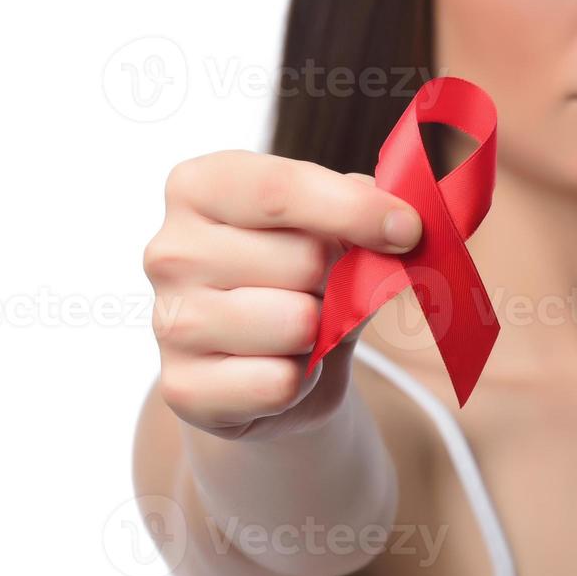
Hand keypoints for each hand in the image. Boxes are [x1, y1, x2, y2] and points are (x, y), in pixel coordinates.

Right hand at [142, 150, 421, 440]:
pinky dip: (298, 382)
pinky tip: (278, 370)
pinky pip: (278, 384)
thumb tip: (402, 221)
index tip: (408, 228)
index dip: (354, 209)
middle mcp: (169, 250)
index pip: (280, 190)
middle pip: (301, 259)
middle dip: (336, 279)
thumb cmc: (303, 279)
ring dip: (319, 334)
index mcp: (198, 186)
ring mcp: (168, 321)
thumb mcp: (334, 227)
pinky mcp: (181, 389)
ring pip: (295, 323)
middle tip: (322, 289)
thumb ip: (364, 211)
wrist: (272, 368)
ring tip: (298, 331)